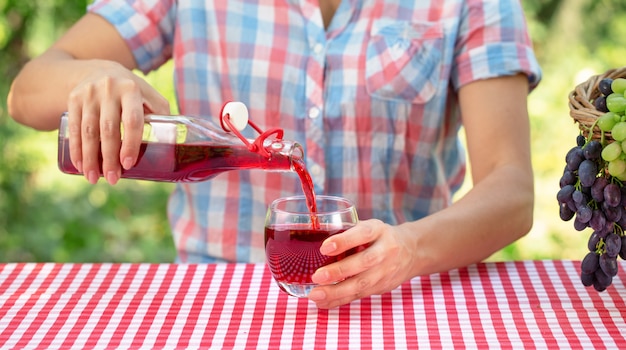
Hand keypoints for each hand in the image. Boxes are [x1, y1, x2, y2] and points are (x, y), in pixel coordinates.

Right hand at [66, 60, 169, 184]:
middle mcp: (109, 89)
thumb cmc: (132, 92)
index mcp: (132, 89)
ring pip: (88, 130)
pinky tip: (79, 165)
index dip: (130, 144)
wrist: (100, 70)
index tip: (128, 164)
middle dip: (109, 157)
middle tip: (113, 179)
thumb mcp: (149, 96)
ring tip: (94, 179)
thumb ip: (161, 114)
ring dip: (90, 157)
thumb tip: (174, 142)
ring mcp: (89, 93)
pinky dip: (76, 148)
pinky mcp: (74, 98)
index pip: (132, 120)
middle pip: (108, 129)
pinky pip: (73, 127)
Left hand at [308, 219, 415, 308]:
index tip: (324, 247)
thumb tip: (313, 235)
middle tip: (317, 277)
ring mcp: (385, 271)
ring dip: (336, 292)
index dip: (344, 241)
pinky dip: (339, 300)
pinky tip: (323, 303)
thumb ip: (347, 230)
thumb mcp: (368, 226)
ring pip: (362, 284)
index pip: (363, 234)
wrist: (411, 252)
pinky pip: (359, 295)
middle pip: (364, 262)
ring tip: (315, 295)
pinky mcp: (381, 287)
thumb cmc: (379, 237)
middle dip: (339, 271)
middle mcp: (385, 251)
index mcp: (378, 230)